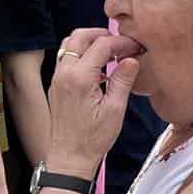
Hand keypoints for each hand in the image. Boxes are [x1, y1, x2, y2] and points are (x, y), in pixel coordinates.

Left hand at [47, 28, 140, 175]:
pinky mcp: (56, 85)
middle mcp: (64, 74)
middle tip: (122, 44)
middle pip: (80, 36)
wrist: (69, 159)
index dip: (122, 42)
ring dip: (90, 43)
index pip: (102, 45)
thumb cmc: (92, 139)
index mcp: (79, 78)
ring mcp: (57, 79)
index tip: (135, 48)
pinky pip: (67, 58)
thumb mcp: (115, 110)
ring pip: (70, 45)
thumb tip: (131, 59)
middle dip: (103, 35)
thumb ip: (123, 80)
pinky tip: (100, 69)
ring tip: (111, 54)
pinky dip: (83, 55)